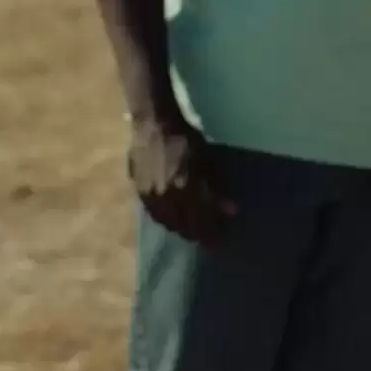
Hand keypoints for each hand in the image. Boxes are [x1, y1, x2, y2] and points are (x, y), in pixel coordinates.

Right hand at [127, 116, 235, 243]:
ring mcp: (151, 197)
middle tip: (206, 239)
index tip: (218, 245)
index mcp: (186, 189)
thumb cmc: (185, 139)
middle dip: (196, 235)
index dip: (209, 235)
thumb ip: (217, 187)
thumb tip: (230, 211)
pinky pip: (154, 215)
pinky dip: (166, 221)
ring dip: (181, 230)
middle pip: (183, 226)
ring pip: (168, 223)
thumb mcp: (207, 160)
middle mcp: (167, 198)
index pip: (200, 222)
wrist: (153, 126)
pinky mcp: (139, 193)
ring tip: (191, 232)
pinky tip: (172, 221)